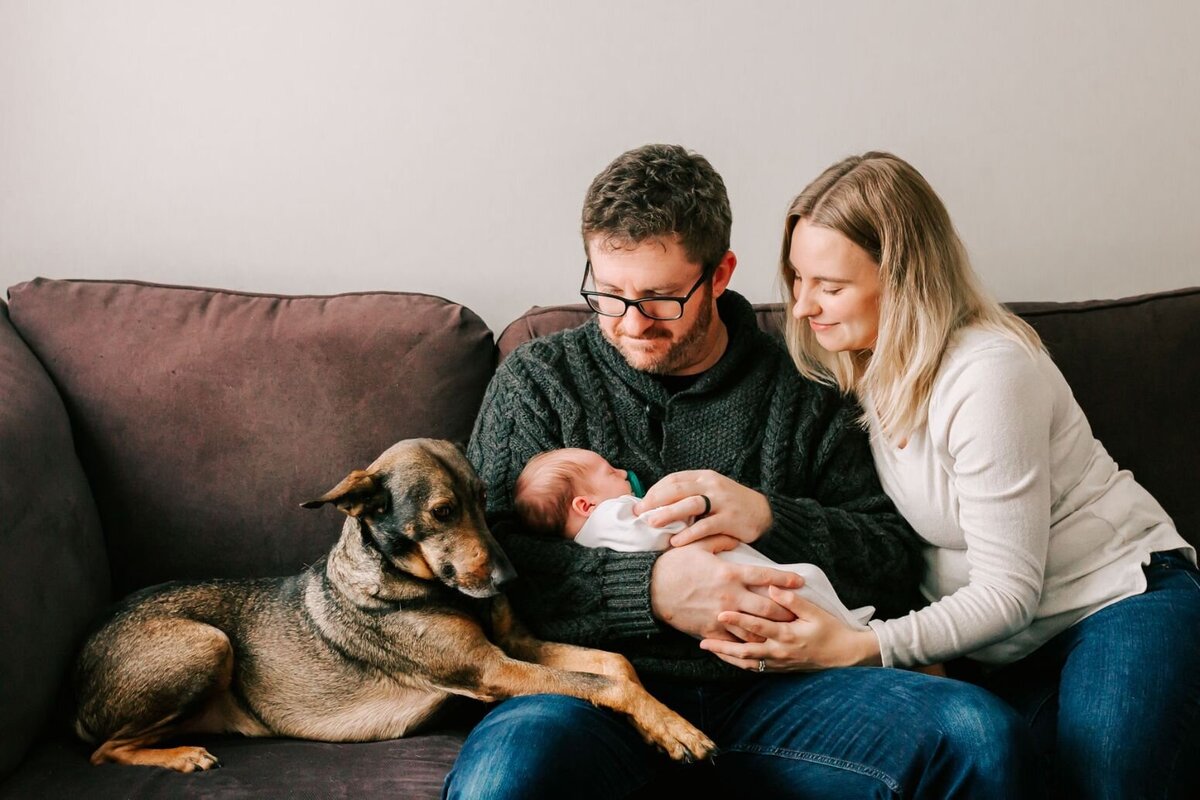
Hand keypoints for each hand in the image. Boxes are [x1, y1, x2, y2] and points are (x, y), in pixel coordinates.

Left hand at [634, 470, 771, 546]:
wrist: (765, 513)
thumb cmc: (731, 504)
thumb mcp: (711, 491)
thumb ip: (689, 494)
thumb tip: (657, 505)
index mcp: (704, 477)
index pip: (673, 479)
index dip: (655, 491)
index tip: (641, 503)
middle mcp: (711, 486)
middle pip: (678, 489)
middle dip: (656, 500)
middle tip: (639, 512)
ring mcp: (721, 502)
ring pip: (690, 505)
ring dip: (669, 513)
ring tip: (652, 523)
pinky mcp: (730, 519)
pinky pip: (705, 526)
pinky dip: (689, 534)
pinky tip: (676, 542)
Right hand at [649, 538, 802, 639]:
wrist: (651, 589)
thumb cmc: (674, 565)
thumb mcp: (697, 546)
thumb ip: (720, 540)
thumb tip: (736, 536)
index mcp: (729, 573)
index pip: (765, 576)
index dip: (785, 579)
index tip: (800, 582)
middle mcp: (730, 596)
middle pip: (767, 607)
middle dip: (786, 612)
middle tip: (799, 614)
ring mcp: (721, 615)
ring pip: (755, 629)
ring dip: (771, 631)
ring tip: (785, 634)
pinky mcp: (711, 630)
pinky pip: (734, 642)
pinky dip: (748, 646)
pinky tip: (759, 648)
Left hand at [698, 586, 882, 670]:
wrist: (844, 655)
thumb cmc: (831, 629)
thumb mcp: (815, 612)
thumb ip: (792, 600)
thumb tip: (772, 588)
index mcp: (787, 635)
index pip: (757, 627)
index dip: (738, 620)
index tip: (720, 614)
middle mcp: (780, 651)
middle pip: (745, 650)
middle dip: (722, 645)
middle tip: (702, 639)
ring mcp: (779, 662)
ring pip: (747, 662)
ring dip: (727, 656)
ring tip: (708, 648)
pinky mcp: (780, 668)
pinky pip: (755, 668)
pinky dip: (739, 663)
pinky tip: (727, 657)